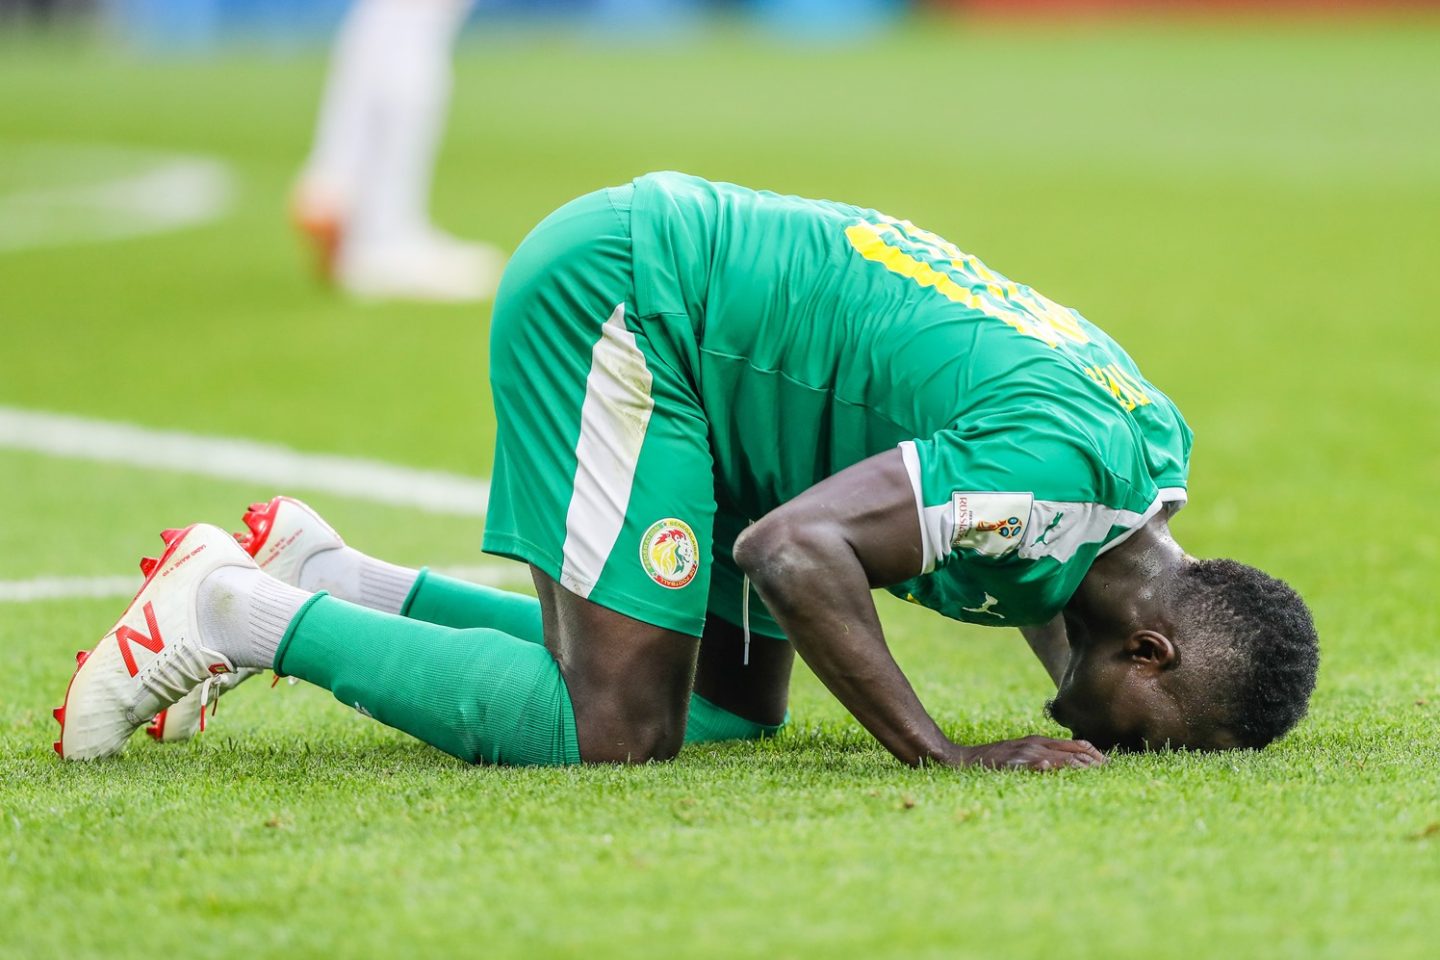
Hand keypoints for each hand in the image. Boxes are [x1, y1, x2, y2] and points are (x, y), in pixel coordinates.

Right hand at [953, 735, 1106, 770]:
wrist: (963, 759)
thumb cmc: (993, 759)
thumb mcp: (1020, 752)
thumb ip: (1041, 754)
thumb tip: (1063, 763)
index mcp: (1038, 741)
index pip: (1073, 744)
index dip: (1092, 753)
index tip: (1108, 762)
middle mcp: (1034, 744)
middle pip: (1071, 751)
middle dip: (1092, 761)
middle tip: (1111, 770)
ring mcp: (1024, 754)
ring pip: (1058, 759)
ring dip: (1078, 766)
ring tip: (1096, 772)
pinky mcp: (1013, 764)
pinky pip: (1033, 765)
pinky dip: (1044, 766)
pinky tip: (1053, 769)